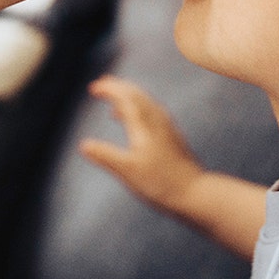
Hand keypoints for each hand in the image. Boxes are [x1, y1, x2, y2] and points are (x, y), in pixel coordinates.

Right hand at [80, 75, 205, 216]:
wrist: (195, 193)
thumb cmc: (161, 183)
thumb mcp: (127, 171)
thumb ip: (105, 156)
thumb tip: (84, 145)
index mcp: (144, 125)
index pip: (125, 97)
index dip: (109, 89)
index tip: (93, 88)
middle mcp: (157, 120)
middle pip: (136, 94)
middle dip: (117, 87)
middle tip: (100, 85)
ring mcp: (166, 127)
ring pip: (145, 102)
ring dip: (128, 96)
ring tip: (113, 99)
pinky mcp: (171, 136)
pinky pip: (151, 112)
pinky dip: (137, 108)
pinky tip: (132, 122)